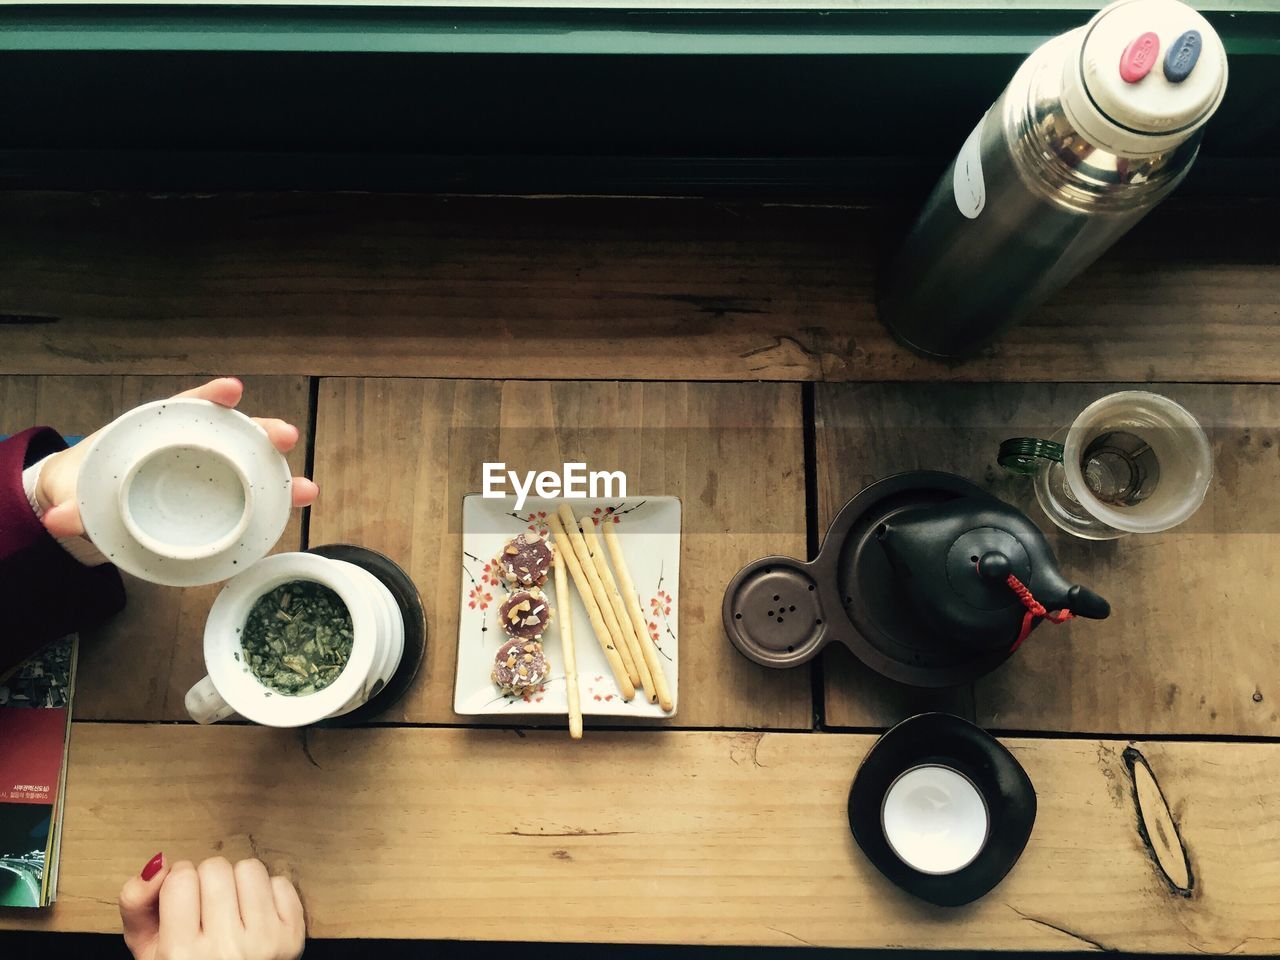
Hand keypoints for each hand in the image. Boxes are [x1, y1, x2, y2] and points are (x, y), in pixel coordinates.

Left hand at [35, 378, 318, 538]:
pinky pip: (252, 496)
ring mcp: (211, 473)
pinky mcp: (221, 499)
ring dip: (282, 474)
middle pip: (232, 433)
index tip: (232, 390)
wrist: (99, 504)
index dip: (210, 396)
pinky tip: (299, 505)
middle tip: (285, 436)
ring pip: (252, 466)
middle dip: (262, 432)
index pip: (186, 407)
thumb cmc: (93, 483)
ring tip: (308, 489)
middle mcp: (193, 447)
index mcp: (158, 432)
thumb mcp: (79, 492)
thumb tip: (60, 519)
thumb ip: (71, 506)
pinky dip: (278, 501)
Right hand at [119, 854, 305, 959]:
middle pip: (216, 868)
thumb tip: (159, 863)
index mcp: (180, 955)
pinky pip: (281, 882)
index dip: (179, 883)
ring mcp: (264, 942)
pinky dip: (267, 893)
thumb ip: (136, 904)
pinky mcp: (292, 936)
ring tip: (231, 910)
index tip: (182, 901)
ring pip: (249, 868)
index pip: (181, 878)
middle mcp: (225, 949)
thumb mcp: (147, 949)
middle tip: (207, 910)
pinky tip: (255, 917)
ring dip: (238, 882)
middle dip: (208, 882)